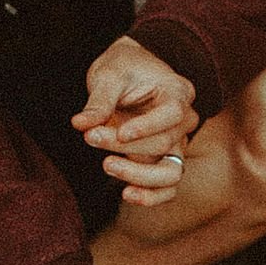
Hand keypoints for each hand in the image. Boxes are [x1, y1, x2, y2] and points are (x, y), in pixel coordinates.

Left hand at [73, 36, 197, 206]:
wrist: (130, 73)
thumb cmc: (122, 68)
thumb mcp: (109, 75)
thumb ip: (99, 100)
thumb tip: (80, 124)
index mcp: (178, 92)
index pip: (172, 114)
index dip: (147, 127)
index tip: (119, 132)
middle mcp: (185, 121)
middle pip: (164, 143)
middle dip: (125, 147)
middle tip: (90, 137)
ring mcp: (178, 144)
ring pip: (171, 172)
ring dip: (139, 176)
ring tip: (107, 166)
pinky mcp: (165, 161)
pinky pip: (168, 188)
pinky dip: (151, 196)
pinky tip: (126, 194)